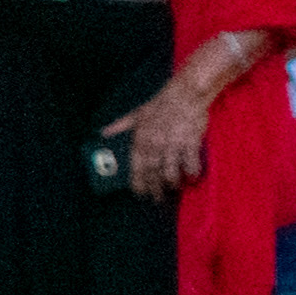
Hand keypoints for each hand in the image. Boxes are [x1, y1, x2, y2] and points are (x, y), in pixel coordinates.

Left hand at [109, 72, 220, 196]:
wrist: (184, 94)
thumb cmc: (160, 104)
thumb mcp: (136, 114)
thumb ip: (120, 125)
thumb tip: (103, 133)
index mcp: (141, 138)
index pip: (136, 165)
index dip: (138, 181)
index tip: (139, 193)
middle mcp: (155, 143)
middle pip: (152, 172)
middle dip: (155, 189)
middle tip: (157, 200)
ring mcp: (172, 143)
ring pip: (170, 171)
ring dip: (172, 183)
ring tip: (174, 190)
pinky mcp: (190, 141)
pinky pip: (190, 162)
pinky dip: (191, 172)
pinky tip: (192, 178)